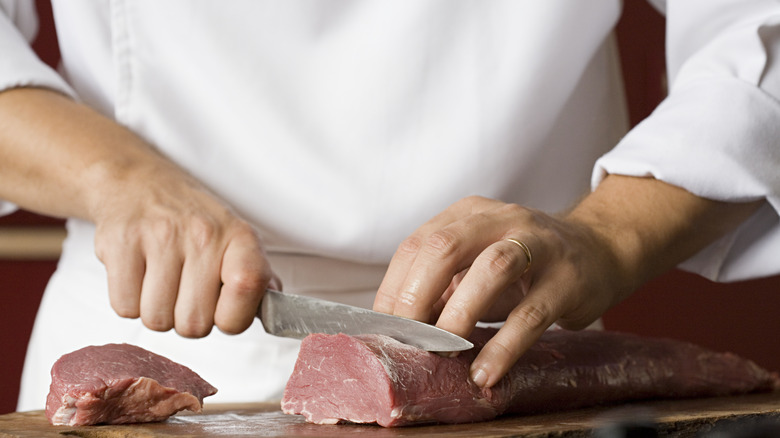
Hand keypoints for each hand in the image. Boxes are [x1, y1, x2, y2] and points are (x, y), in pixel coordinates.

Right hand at [92, 161, 278, 337]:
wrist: (137, 184)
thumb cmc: (193, 222)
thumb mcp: (236, 240)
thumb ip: (258, 278)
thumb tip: (278, 310)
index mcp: (239, 237)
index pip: (247, 288)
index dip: (233, 317)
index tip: (224, 312)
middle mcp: (203, 233)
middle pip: (194, 324)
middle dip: (188, 320)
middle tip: (185, 293)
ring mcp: (159, 236)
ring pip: (157, 320)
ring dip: (157, 311)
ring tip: (161, 281)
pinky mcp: (119, 242)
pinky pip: (124, 308)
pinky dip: (129, 302)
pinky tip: (138, 275)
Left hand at [373, 195, 630, 387]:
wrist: (599, 250)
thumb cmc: (525, 265)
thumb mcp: (477, 264)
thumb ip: (442, 287)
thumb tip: (399, 328)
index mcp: (468, 215)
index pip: (417, 245)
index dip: (394, 288)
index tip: (384, 328)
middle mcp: (500, 219)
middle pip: (445, 247)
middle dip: (417, 296)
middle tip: (408, 338)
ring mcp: (537, 245)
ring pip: (490, 269)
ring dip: (458, 315)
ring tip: (444, 353)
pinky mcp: (566, 279)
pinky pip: (530, 314)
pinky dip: (503, 347)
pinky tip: (485, 372)